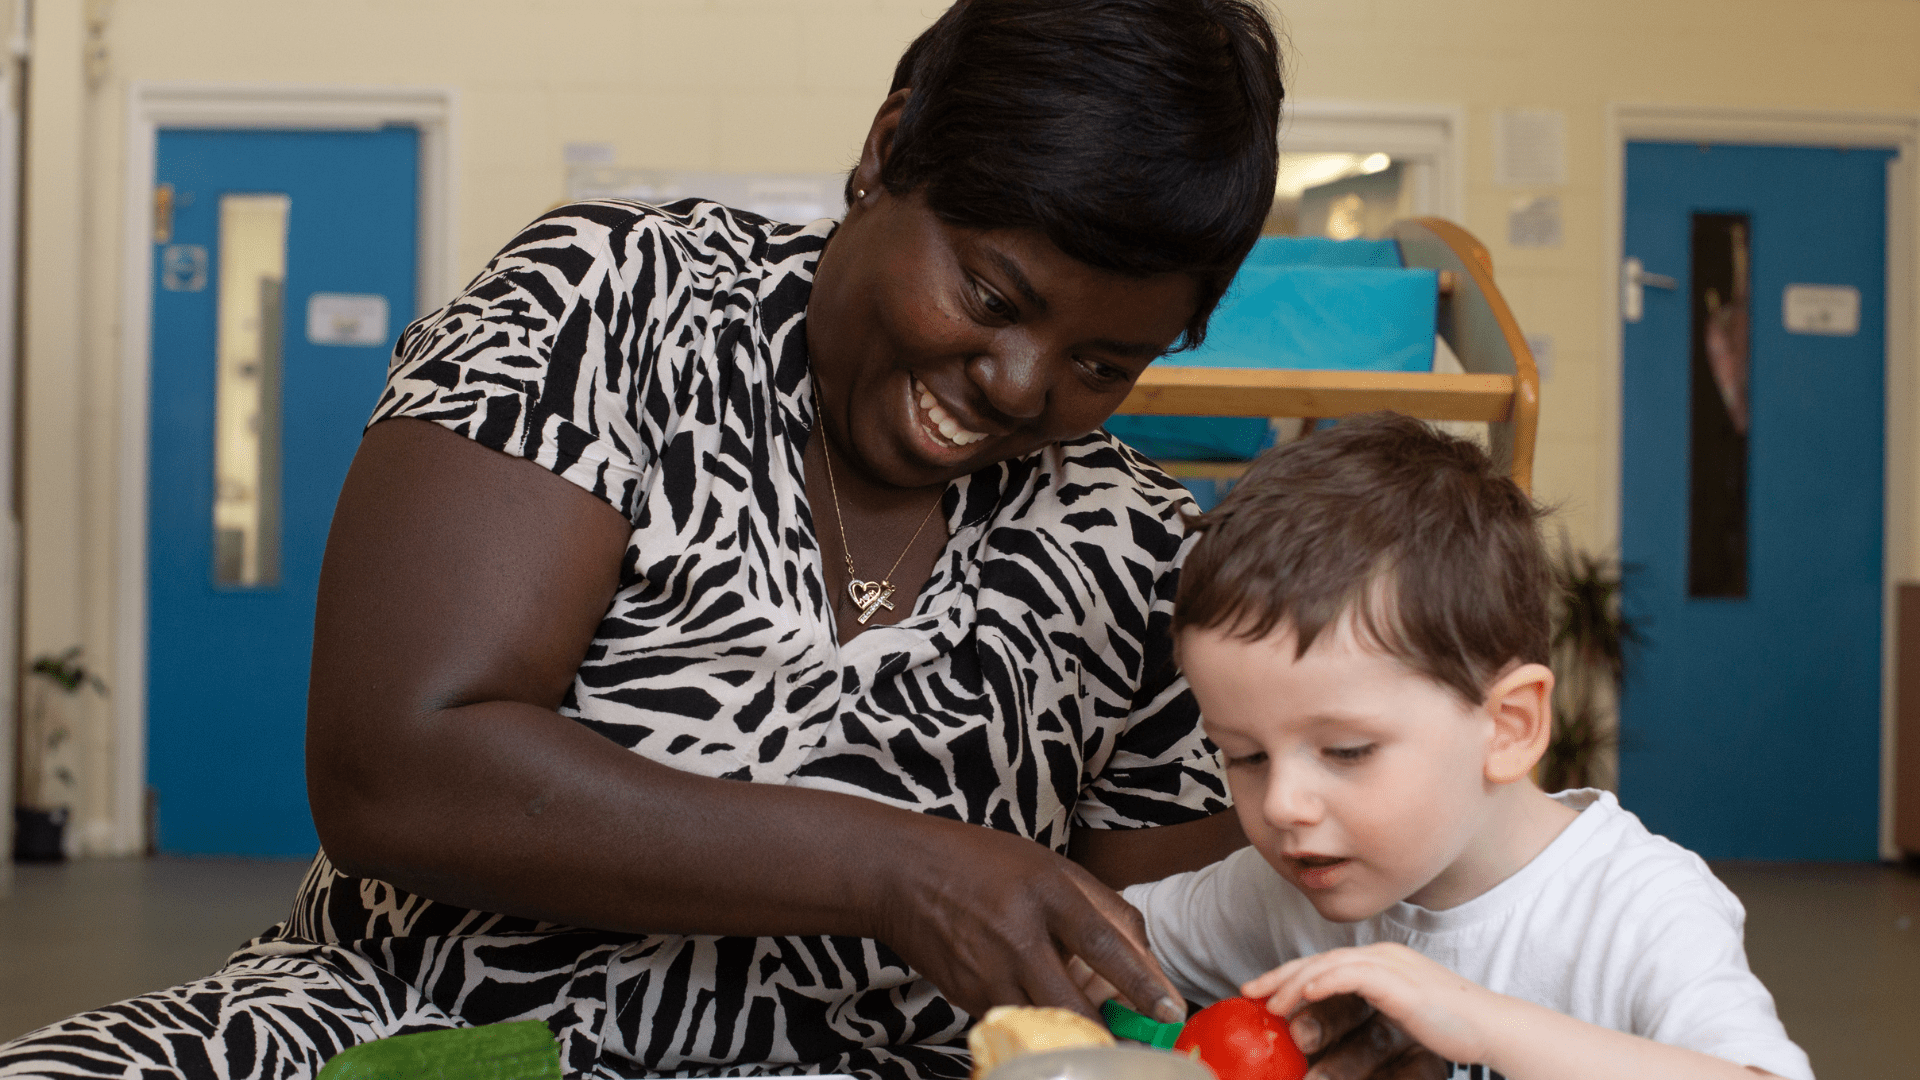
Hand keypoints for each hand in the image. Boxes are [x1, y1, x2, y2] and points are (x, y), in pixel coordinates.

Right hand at [872, 815, 1185, 1024]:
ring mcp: (987, 970)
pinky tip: (1047, 1011)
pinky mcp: (967, 995)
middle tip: (1136, 1043)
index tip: (1171, 1011)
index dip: (1142, 983)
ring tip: (1097, 1033)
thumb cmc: (983, 863)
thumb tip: (1145, 956)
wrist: (900, 874)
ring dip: (1075, 1033)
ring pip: (1044, 1022)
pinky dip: (1040, 1022)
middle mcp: (1017, 934)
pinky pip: (1018, 1020)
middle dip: (1110, 1030)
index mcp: (1046, 891)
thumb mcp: (1048, 866)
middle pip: (1073, 1001)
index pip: (1104, 944)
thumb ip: (1101, 906)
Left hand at [1245, 944, 1508, 1071]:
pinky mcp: (1399, 982)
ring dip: (1295, 983)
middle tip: (1248, 991)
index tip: (1259, 990)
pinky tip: (1306, 995)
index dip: (1289, 975)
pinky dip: (1326, 982)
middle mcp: (1382, 956)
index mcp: (1380, 961)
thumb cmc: (1450, 1026)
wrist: (1489, 1027)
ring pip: (1329, 966)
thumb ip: (1372, 1011)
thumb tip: (1338, 1029)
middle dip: (1280, 975)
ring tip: (1270, 1002)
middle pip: (1318, 959)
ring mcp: (1390, 965)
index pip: (1324, 963)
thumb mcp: (1402, 1014)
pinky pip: (1353, 976)